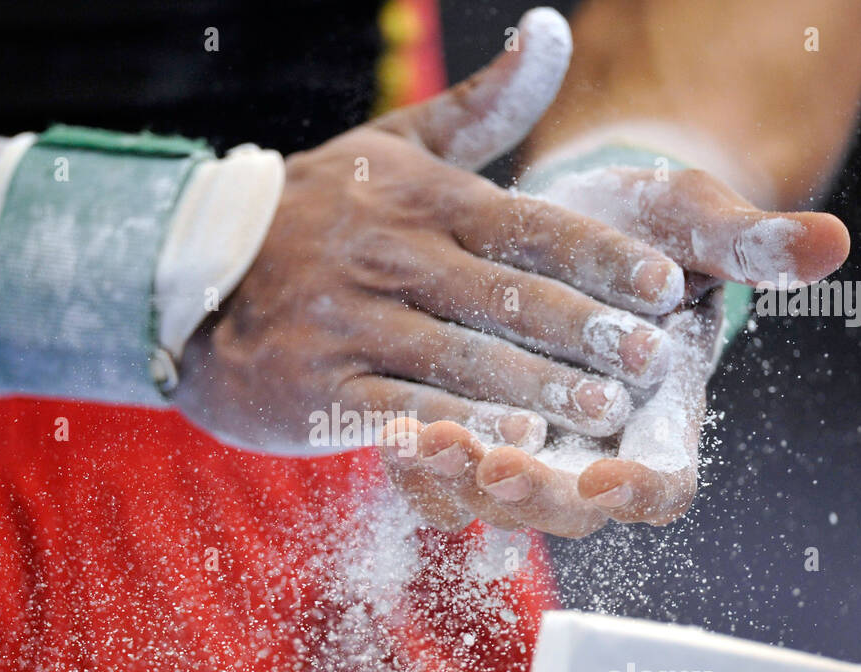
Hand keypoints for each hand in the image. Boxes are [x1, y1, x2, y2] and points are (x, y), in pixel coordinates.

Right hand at [174, 9, 690, 453]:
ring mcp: (354, 324)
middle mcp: (393, 258)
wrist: (194, 279)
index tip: (666, 287)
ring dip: (544, 386)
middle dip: (590, 331)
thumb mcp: (393, 147)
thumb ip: (482, 106)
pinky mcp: (324, 388)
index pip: (530, 225)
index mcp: (421, 200)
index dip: (603, 258)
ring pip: (465, 358)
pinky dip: (463, 424)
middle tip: (656, 361)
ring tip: (608, 409)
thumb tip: (552, 30)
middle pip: (509, 297)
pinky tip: (518, 441)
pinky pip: (405, 409)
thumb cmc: (313, 214)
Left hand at [380, 162, 851, 537]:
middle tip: (487, 464)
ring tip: (417, 443)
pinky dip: (421, 462)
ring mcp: (534, 447)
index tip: (605, 478)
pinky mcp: (479, 429)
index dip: (639, 491)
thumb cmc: (652, 226)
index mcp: (661, 417)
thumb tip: (830, 243)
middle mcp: (596, 448)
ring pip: (496, 502)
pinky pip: (448, 473)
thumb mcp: (699, 224)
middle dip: (529, 493)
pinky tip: (390, 432)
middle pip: (569, 508)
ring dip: (457, 485)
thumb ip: (752, 245)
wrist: (579, 222)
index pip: (663, 480)